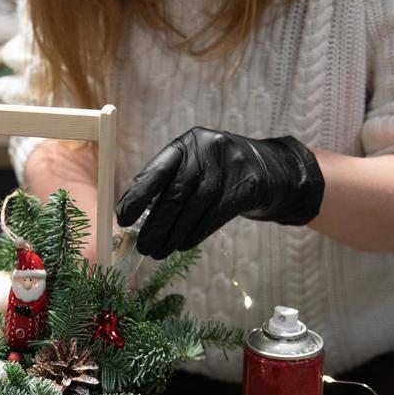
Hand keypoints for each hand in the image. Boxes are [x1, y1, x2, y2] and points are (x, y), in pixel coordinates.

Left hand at [115, 128, 324, 258]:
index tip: (123, 219)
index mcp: (187, 142)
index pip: (157, 170)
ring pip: (195, 206)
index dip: (138, 195)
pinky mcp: (247, 184)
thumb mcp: (194, 167)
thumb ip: (168, 184)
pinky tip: (183, 245)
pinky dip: (196, 233)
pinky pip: (216, 214)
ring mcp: (231, 164)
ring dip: (174, 234)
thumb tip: (132, 216)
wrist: (270, 169)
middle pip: (176, 192)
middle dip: (156, 224)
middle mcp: (208, 148)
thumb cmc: (219, 173)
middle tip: (143, 247)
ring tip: (160, 251)